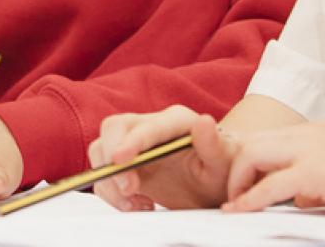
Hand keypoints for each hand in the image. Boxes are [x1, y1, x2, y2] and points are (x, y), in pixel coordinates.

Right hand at [88, 105, 234, 210]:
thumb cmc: (221, 169)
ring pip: (102, 150)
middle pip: (113, 128)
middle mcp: (150, 126)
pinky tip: (139, 204)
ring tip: (138, 204)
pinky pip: (103, 172)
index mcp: (175, 120)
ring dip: (111, 181)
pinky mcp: (125, 163)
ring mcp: (134, 143)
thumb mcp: (223, 162)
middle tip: (130, 190)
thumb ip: (212, 143)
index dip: (131, 142)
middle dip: (112, 160)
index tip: (119, 160)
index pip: (147, 126)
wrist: (213, 184)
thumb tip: (204, 121)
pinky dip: (112, 192)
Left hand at [223, 121, 324, 220]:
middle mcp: (311, 133)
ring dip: (235, 182)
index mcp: (318, 132)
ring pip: (253, 155)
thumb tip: (298, 199)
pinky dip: (250, 200)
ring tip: (232, 206)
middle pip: (251, 142)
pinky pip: (271, 186)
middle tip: (229, 197)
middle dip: (232, 169)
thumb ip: (320, 181)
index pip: (267, 139)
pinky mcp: (320, 172)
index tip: (237, 185)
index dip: (246, 161)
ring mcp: (314, 149)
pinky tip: (241, 213)